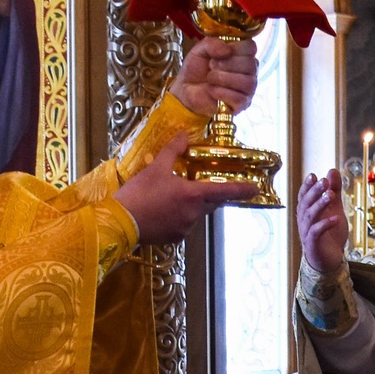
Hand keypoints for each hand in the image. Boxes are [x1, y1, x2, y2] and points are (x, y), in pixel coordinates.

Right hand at [115, 129, 257, 241]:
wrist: (119, 222)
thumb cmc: (139, 193)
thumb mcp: (155, 167)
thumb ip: (173, 150)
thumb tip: (184, 135)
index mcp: (193, 195)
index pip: (224, 192)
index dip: (241, 189)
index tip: (255, 188)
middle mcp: (194, 213)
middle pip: (210, 202)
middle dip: (209, 193)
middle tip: (202, 184)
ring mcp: (185, 227)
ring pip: (196, 213)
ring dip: (191, 204)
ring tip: (171, 195)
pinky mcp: (174, 238)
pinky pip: (183, 224)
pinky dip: (178, 215)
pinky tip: (163, 209)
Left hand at [174, 34, 257, 118]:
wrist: (186, 90)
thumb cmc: (197, 69)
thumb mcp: (200, 50)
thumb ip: (212, 43)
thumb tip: (226, 49)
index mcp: (243, 55)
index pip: (251, 47)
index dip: (235, 48)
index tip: (220, 53)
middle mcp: (249, 72)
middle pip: (251, 64)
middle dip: (227, 63)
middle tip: (212, 66)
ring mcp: (248, 90)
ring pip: (247, 82)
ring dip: (224, 78)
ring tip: (211, 78)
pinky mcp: (241, 105)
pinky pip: (239, 98)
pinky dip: (222, 92)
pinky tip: (212, 90)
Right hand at [296, 170, 350, 275]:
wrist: (330, 261)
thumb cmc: (330, 234)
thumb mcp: (335, 209)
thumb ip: (334, 191)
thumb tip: (332, 170)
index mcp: (307, 212)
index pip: (303, 196)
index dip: (307, 186)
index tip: (313, 175)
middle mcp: (304, 221)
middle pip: (305, 204)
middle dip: (314, 191)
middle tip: (324, 181)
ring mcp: (307, 233)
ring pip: (310, 216)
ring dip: (320, 205)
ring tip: (331, 196)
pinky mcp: (313, 245)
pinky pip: (316, 233)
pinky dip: (325, 225)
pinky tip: (335, 219)